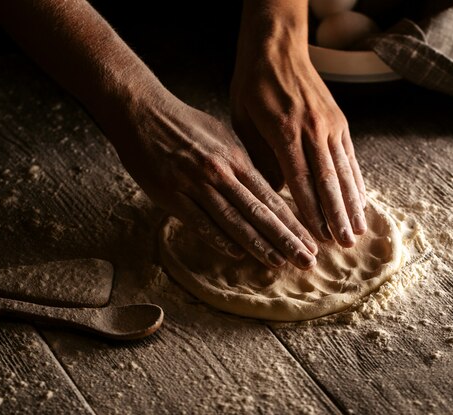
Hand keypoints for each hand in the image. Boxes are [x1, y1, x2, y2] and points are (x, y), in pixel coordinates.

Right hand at [96, 93, 318, 269]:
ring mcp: (195, 184)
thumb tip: (262, 189)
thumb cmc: (183, 125)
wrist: (142, 112)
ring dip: (258, 245)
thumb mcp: (221, 137)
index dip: (292, 222)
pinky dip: (219, 239)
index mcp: (236, 158)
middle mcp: (221, 172)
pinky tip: (237, 254)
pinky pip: (199, 222)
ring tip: (279, 264)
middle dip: (286, 239)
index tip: (311, 241)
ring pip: (233, 220)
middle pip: (259, 212)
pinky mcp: (171, 194)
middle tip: (307, 261)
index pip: (271, 197)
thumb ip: (241, 165)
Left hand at [231, 1, 367, 246]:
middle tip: (344, 245)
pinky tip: (361, 201)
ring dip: (352, 204)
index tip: (317, 237)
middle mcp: (312, 129)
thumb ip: (259, 156)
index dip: (310, 211)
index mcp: (284, 130)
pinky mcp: (340, 121)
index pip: (299, 180)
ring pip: (344, 171)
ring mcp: (330, 124)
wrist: (277, 46)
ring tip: (358, 231)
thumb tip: (274, 192)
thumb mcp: (244, 120)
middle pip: (328, 181)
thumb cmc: (253, 85)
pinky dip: (356, 181)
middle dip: (337, 216)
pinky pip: (350, 157)